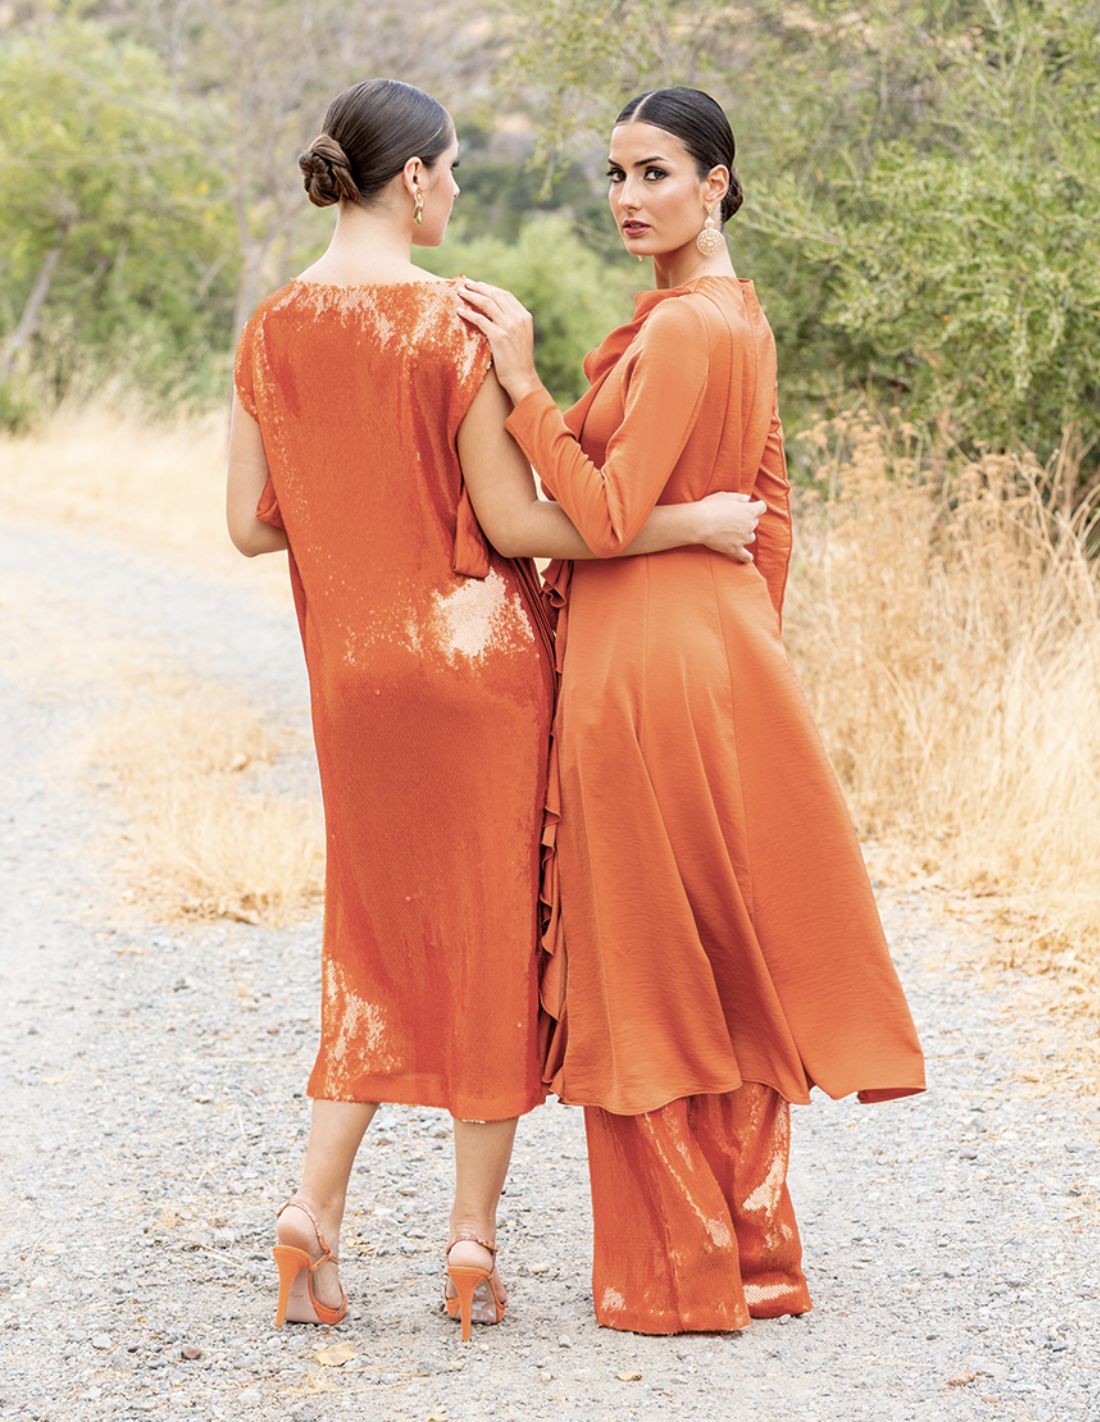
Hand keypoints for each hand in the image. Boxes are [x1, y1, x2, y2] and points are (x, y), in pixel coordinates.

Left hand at [457, 280, 542, 403]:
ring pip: (487, 303)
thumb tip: (496, 315)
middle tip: (466, 284)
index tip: (478, 285)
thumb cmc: (519, 362)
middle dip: (479, 287)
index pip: (506, 295)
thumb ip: (512, 324)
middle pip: (495, 295)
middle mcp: (518, 318)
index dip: (490, 288)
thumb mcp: (520, 337)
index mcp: (525, 316)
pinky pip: (480, 319)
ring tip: (460, 292)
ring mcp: (509, 326)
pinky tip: (459, 311)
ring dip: (471, 296)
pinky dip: (468, 313)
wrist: (522, 378)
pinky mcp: (499, 336)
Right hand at [695, 492, 765, 562]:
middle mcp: (750, 525)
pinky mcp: (735, 549)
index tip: (750, 506)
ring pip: (751, 537)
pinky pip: (745, 556)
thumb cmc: (711, 507)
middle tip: (733, 518)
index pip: (762, 507)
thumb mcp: (726, 496)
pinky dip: (746, 557)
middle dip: (747, 520)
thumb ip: (739, 497)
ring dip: (745, 535)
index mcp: (749, 510)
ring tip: (734, 533)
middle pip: (755, 522)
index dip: (756, 506)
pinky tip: (748, 558)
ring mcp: (743, 538)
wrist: (700, 523)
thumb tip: (747, 499)